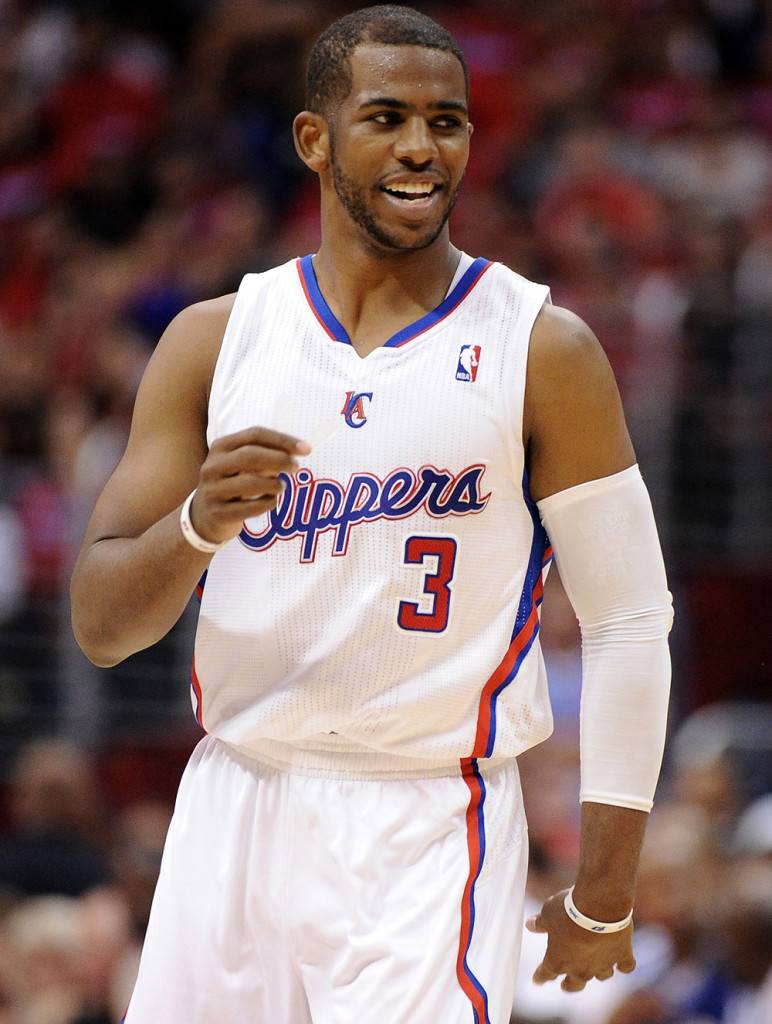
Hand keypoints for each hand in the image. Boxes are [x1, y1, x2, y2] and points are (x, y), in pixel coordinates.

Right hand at [190, 427, 309, 543]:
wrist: (204, 516)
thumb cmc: (232, 483)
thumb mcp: (241, 464)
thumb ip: (266, 454)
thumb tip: (299, 450)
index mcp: (220, 447)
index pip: (254, 434)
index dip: (282, 440)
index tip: (306, 449)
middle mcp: (212, 466)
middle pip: (250, 455)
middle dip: (279, 460)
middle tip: (296, 468)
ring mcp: (212, 490)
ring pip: (249, 482)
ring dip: (273, 484)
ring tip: (281, 487)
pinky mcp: (218, 513)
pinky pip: (249, 508)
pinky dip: (267, 504)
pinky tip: (271, 501)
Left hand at [526, 889, 635, 991]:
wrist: (598, 906)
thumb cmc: (568, 909)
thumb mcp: (548, 912)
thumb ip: (540, 922)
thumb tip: (530, 924)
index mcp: (558, 960)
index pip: (546, 973)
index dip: (541, 976)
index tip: (537, 980)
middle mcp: (581, 968)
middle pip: (575, 984)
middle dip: (570, 985)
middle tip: (565, 986)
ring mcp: (603, 964)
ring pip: (602, 976)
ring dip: (598, 972)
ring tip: (596, 969)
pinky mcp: (622, 955)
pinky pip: (626, 966)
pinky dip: (624, 964)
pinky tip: (623, 963)